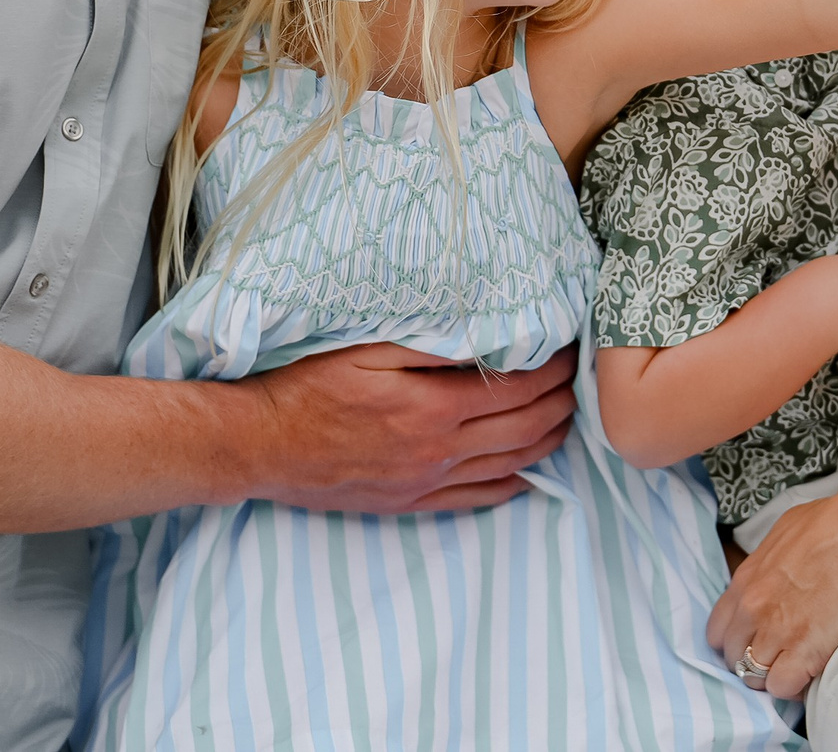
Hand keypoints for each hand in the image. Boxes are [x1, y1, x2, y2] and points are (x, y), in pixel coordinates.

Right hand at [246, 341, 577, 514]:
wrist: (259, 445)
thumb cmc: (307, 386)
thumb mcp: (366, 349)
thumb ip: (431, 343)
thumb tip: (489, 334)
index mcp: (431, 409)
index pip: (517, 389)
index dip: (552, 368)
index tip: (568, 348)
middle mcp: (437, 452)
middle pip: (525, 429)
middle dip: (562, 402)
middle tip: (579, 380)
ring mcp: (425, 482)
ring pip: (509, 465)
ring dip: (547, 440)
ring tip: (567, 418)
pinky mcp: (408, 502)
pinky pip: (475, 499)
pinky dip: (511, 485)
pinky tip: (528, 475)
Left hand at [709, 469, 837, 699]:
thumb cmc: (836, 524)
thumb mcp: (786, 531)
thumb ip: (768, 561)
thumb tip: (772, 572)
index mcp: (746, 579)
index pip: (718, 629)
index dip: (735, 639)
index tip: (752, 641)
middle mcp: (753, 609)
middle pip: (734, 656)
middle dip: (752, 660)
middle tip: (776, 657)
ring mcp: (777, 633)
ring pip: (755, 677)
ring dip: (773, 675)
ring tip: (794, 667)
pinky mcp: (804, 653)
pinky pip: (782, 687)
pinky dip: (794, 687)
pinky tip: (809, 675)